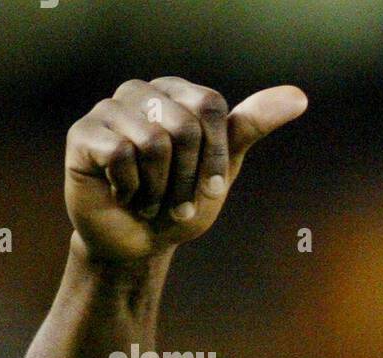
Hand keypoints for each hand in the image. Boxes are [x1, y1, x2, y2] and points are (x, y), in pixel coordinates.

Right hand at [65, 77, 306, 263]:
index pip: (211, 108)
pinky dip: (131, 188)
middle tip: (174, 198)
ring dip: (160, 188)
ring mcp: (108, 109)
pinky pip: (120, 154)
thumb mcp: (224, 166)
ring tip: (150, 197)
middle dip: (189, 179)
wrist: (142, 241)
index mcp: (177, 92)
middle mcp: (140, 92)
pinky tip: (124, 194)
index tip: (211, 187)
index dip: (216, 156)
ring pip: (153, 142)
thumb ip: (253, 126)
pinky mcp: (83, 134)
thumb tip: (299, 96)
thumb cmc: (183, 200)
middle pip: (184, 127)